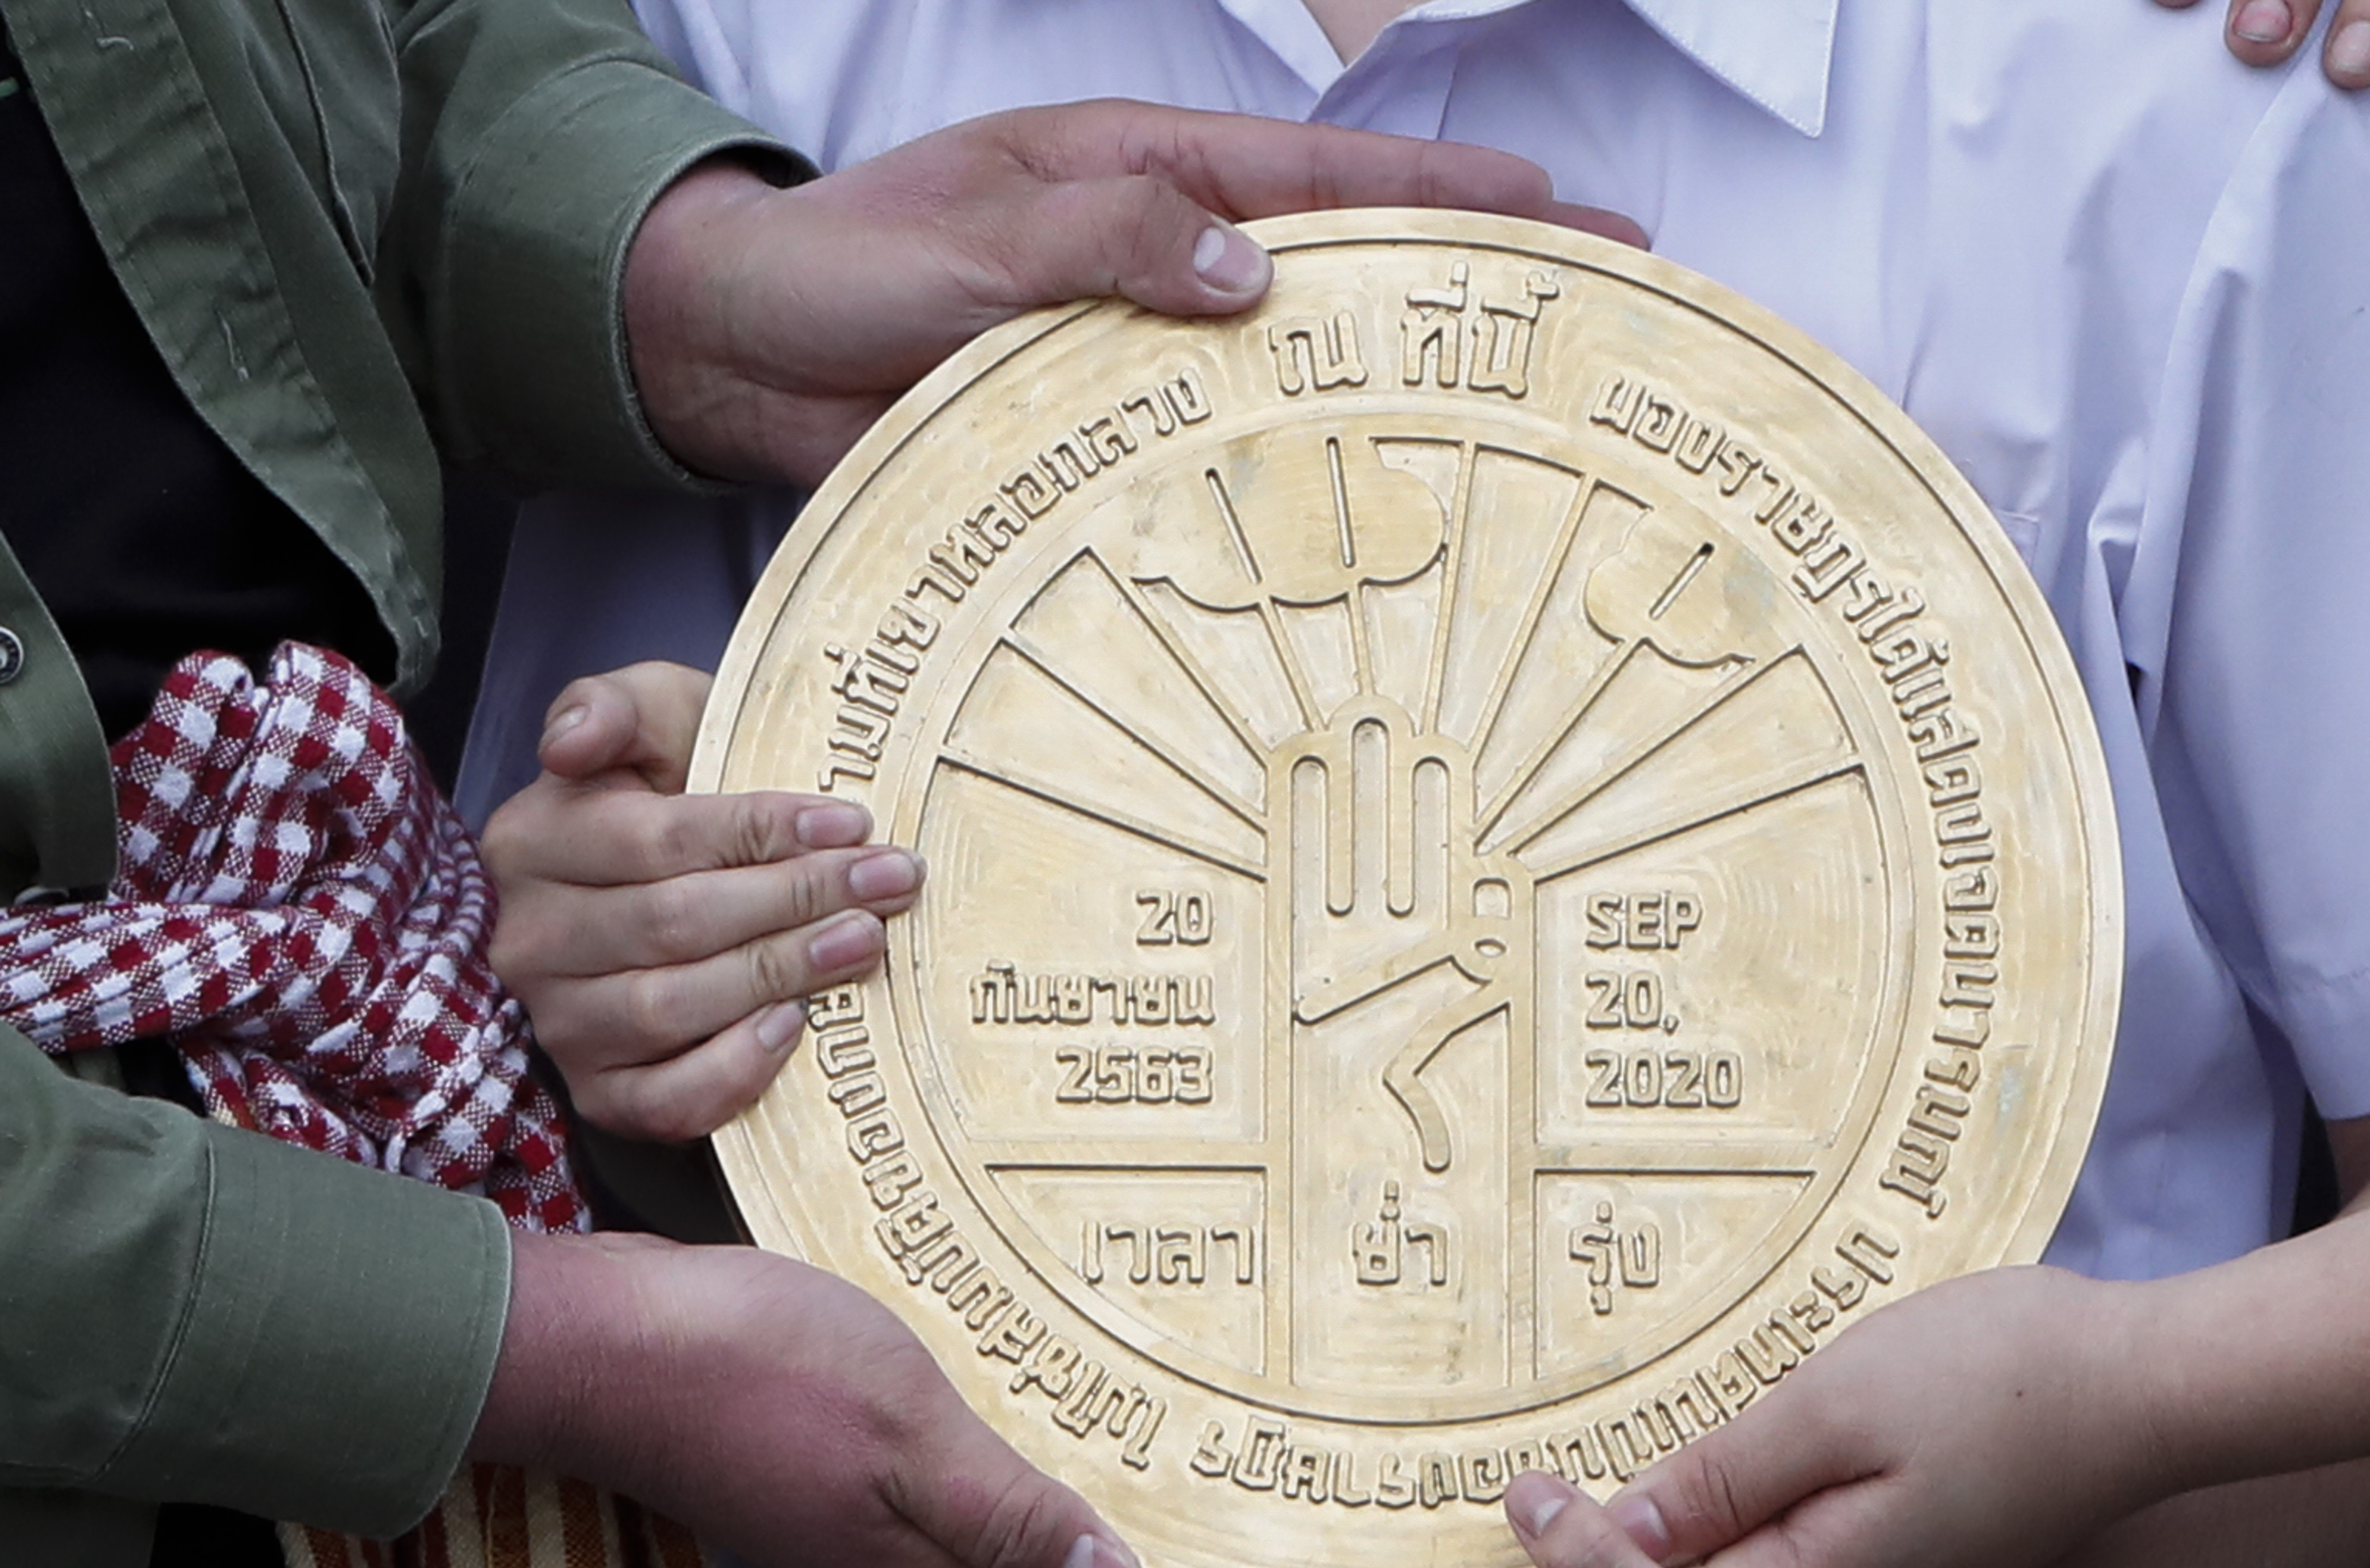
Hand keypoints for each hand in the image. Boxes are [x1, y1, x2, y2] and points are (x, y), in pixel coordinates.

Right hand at [475, 1230, 1138, 1567]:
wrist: (601, 1343)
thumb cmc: (758, 1371)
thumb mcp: (907, 1430)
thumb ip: (1002, 1511)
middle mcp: (877, 1566)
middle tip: (1179, 1527)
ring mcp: (833, 1521)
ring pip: (961, 1545)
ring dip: (1032, 1525)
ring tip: (1109, 1482)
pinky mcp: (804, 1473)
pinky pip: (914, 1497)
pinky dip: (973, 1480)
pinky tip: (996, 1438)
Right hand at [483, 661, 917, 1141]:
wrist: (658, 884)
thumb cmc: (669, 792)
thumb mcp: (653, 721)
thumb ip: (617, 706)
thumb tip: (572, 742)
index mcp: (536, 841)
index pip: (656, 841)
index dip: (761, 831)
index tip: (852, 822)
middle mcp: (533, 938)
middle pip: (674, 923)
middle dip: (796, 900)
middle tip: (888, 883)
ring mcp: (561, 1022)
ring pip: (672, 1006)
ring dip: (781, 974)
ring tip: (863, 941)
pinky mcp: (599, 1090)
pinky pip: (664, 1098)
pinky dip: (733, 1069)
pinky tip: (793, 1028)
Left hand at [628, 101, 1648, 484]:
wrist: (735, 355)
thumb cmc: (842, 265)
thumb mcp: (977, 234)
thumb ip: (1112, 239)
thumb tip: (1254, 270)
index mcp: (1146, 174)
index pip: (1327, 177)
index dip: (1450, 194)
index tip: (1564, 213)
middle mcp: (1162, 260)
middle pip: (1341, 274)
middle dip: (1459, 299)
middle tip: (1577, 333)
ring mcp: (1141, 352)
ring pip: (1292, 374)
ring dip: (1388, 406)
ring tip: (1506, 451)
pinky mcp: (1102, 433)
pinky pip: (1214, 455)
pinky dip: (1286, 485)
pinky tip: (1353, 534)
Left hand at [1597, 1267, 2169, 1567]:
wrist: (2156, 1388)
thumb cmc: (2004, 1371)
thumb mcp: (1840, 1399)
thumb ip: (1725, 1474)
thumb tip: (1606, 1529)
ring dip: (1647, 1567)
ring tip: (1543, 1544)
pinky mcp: (1907, 1565)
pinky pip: (1787, 1563)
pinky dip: (1725, 1539)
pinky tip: (1682, 1505)